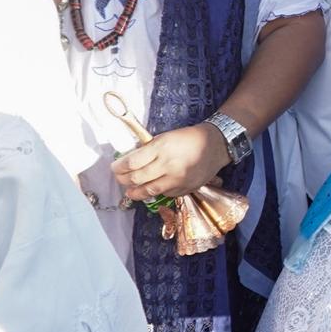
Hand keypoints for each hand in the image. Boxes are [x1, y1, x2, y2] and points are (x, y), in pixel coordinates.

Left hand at [111, 123, 231, 200]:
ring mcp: (177, 179)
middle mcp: (168, 165)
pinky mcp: (185, 188)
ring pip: (148, 190)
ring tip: (129, 191)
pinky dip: (154, 192)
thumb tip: (129, 161)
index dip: (119, 167)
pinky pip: (164, 194)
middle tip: (119, 178)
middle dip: (123, 180)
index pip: (132, 162)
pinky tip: (151, 189)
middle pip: (137, 178)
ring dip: (135, 192)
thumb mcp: (166, 137)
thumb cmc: (188, 138)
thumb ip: (148, 149)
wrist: (215, 145)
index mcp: (161, 147)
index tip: (114, 167)